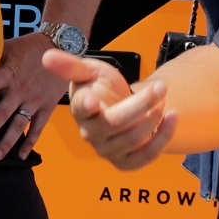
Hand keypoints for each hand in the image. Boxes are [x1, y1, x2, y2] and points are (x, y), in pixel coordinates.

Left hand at [0, 32, 64, 159]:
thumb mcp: (9, 47)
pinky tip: (21, 155)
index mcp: (9, 73)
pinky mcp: (46, 106)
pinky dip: (30, 142)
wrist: (61, 46)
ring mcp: (34, 100)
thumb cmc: (30, 47)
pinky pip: (37, 127)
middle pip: (2, 113)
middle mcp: (20, 90)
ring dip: (7, 141)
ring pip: (19, 125)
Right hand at [42, 49, 176, 170]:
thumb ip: (71, 65)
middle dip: (141, 104)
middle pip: (115, 123)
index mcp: (80, 110)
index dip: (86, 106)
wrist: (116, 107)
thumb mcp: (89, 71)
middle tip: (160, 87)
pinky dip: (163, 138)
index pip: (81, 109)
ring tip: (163, 101)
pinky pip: (145, 156)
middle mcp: (90, 133)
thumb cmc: (100, 87)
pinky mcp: (125, 162)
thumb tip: (46, 56)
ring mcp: (107, 150)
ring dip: (154, 120)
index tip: (93, 100)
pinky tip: (172, 119)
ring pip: (133, 140)